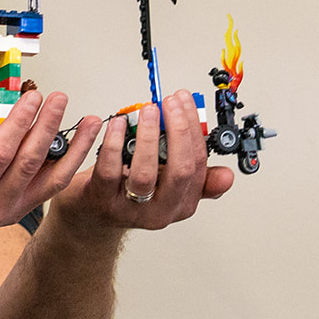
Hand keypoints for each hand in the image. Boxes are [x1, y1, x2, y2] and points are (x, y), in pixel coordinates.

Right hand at [0, 90, 102, 236]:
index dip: (17, 125)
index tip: (30, 98)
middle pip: (28, 162)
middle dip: (45, 126)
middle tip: (57, 98)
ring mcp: (16, 209)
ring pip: (49, 175)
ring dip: (72, 145)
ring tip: (89, 120)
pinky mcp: (30, 205)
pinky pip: (56, 181)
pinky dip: (74, 159)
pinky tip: (87, 138)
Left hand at [52, 89, 233, 230]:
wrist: (92, 215)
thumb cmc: (130, 192)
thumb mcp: (167, 186)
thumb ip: (196, 178)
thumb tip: (227, 176)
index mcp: (182, 203)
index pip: (198, 165)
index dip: (193, 130)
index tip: (185, 102)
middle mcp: (160, 211)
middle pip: (179, 171)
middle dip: (178, 131)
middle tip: (170, 103)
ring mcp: (131, 208)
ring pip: (145, 173)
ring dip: (149, 136)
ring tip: (148, 110)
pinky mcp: (102, 200)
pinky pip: (110, 170)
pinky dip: (113, 142)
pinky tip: (116, 123)